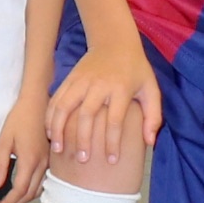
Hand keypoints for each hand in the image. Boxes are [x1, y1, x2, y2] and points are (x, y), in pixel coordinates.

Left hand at [0, 86, 52, 202]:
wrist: (38, 102)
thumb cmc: (20, 118)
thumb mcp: (4, 140)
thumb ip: (0, 164)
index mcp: (30, 159)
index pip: (19, 190)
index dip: (8, 202)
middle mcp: (43, 163)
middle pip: (30, 193)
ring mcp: (50, 161)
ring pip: (39, 189)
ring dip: (25, 198)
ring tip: (11, 200)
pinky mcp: (52, 158)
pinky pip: (45, 180)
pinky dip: (34, 189)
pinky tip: (25, 188)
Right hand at [47, 40, 161, 168]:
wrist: (115, 41)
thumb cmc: (135, 70)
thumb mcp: (151, 88)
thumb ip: (153, 115)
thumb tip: (150, 142)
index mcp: (120, 89)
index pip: (115, 120)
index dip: (113, 142)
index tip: (112, 161)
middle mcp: (99, 84)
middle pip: (87, 115)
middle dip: (82, 139)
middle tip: (82, 160)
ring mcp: (81, 80)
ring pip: (65, 106)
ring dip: (59, 129)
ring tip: (58, 149)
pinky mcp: (69, 78)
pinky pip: (56, 99)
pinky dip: (50, 116)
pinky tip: (50, 132)